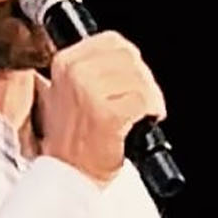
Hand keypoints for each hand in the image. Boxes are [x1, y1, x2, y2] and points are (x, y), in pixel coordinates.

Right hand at [41, 32, 166, 186]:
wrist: (67, 176)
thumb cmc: (73, 141)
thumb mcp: (70, 93)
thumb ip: (91, 70)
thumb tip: (124, 57)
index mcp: (66, 61)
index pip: (112, 41)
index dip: (130, 61)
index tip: (133, 80)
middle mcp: (75, 72)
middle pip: (129, 57)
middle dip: (143, 80)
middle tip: (143, 102)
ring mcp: (89, 92)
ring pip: (139, 79)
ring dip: (150, 98)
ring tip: (143, 114)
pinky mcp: (106, 114)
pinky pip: (143, 101)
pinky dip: (151, 111)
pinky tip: (142, 123)